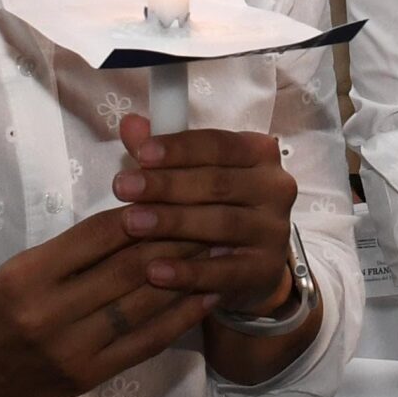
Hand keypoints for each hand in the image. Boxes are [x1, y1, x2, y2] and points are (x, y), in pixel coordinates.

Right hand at [0, 203, 218, 396]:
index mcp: (30, 275)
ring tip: (221, 248)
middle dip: (176, 237)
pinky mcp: (91, 375)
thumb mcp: (24, 266)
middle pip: (128, 267)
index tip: (180, 192)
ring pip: (142, 303)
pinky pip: (146, 341)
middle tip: (213, 215)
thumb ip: (77, 246)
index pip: (99, 234)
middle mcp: (51, 312)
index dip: (144, 212)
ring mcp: (73, 348)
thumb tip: (142, 214)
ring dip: (187, 274)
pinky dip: (180, 316)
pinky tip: (207, 295)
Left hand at [108, 116, 297, 312]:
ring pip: (222, 223)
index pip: (219, 144)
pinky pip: (225, 271)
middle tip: (122, 188)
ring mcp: (274, 230)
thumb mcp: (194, 175)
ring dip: (173, 222)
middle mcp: (275, 187)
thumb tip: (130, 124)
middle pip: (218, 182)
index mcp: (260, 153)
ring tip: (131, 222)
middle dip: (166, 185)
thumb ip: (163, 153)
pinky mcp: (266, 269)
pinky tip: (155, 271)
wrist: (251, 263)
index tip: (141, 153)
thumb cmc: (217, 206)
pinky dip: (188, 272)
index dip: (179, 148)